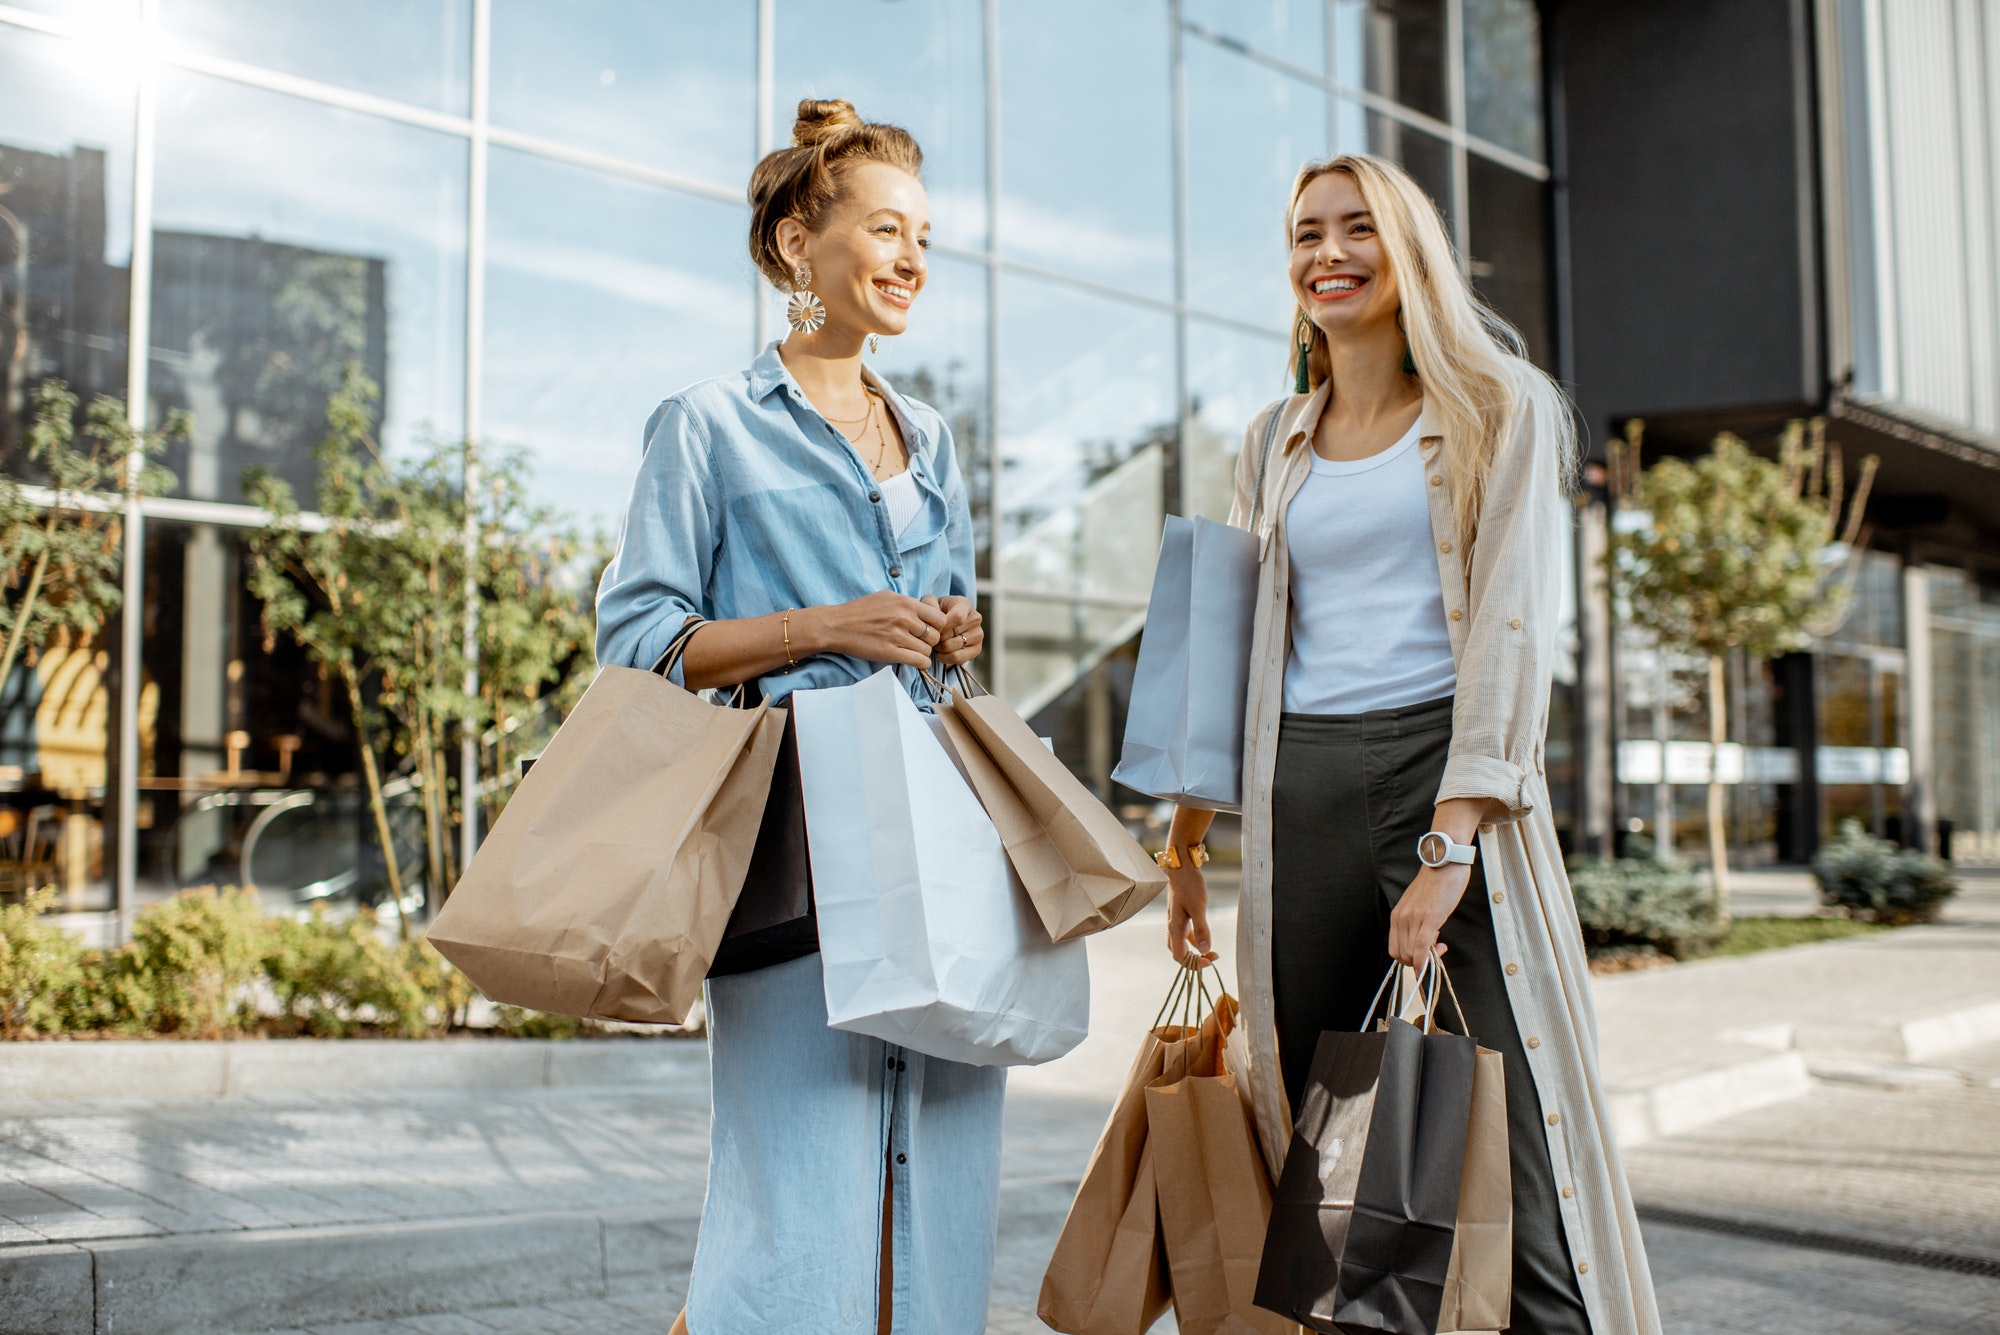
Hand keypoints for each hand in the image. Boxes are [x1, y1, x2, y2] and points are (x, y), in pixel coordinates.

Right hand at [809, 591, 948, 668]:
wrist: (837, 625)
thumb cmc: (860, 610)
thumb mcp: (886, 596)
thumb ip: (907, 603)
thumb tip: (924, 609)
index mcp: (906, 603)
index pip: (939, 618)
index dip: (936, 626)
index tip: (928, 629)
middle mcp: (904, 618)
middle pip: (935, 636)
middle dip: (929, 641)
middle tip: (919, 642)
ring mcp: (897, 636)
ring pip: (927, 650)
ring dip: (922, 653)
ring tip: (911, 650)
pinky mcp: (890, 653)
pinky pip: (919, 662)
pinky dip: (920, 663)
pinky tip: (913, 660)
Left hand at [925, 595, 984, 668]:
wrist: (947, 621)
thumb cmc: (936, 611)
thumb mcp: (929, 602)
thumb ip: (929, 605)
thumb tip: (934, 621)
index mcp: (965, 604)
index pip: (958, 618)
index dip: (942, 626)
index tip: (933, 629)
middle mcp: (975, 618)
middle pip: (952, 635)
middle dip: (936, 639)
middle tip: (930, 638)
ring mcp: (978, 635)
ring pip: (952, 648)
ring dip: (939, 649)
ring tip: (935, 644)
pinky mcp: (977, 649)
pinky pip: (958, 659)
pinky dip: (945, 658)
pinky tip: (941, 653)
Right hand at [1165, 864, 1217, 965]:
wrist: (1181, 868)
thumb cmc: (1189, 886)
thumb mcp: (1198, 907)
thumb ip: (1201, 929)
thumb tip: (1205, 950)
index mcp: (1175, 928)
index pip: (1180, 956)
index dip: (1194, 964)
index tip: (1209, 959)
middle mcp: (1172, 928)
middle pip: (1179, 954)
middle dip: (1195, 961)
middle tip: (1212, 957)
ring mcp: (1175, 922)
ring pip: (1181, 945)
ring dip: (1195, 952)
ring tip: (1210, 951)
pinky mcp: (1179, 917)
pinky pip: (1184, 936)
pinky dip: (1193, 942)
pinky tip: (1202, 939)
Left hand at [1388, 863, 1471, 966]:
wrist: (1444, 863)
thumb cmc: (1435, 884)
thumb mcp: (1417, 905)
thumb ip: (1415, 922)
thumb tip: (1423, 943)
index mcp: (1397, 916)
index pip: (1394, 950)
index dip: (1408, 959)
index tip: (1424, 954)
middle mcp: (1401, 918)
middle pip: (1402, 955)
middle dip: (1418, 961)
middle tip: (1435, 951)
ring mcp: (1414, 918)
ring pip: (1412, 954)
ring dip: (1426, 959)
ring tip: (1441, 945)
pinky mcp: (1430, 917)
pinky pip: (1422, 946)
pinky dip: (1425, 959)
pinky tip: (1437, 955)